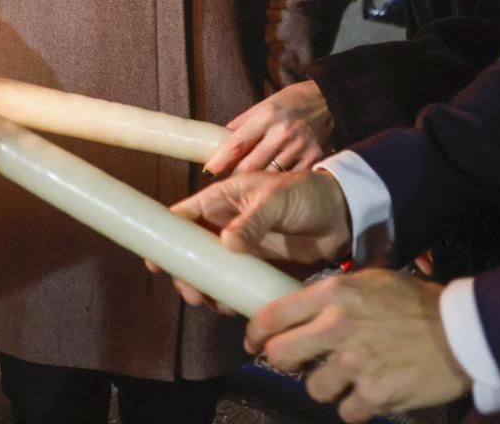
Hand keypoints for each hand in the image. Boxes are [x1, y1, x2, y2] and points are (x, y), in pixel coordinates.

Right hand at [165, 170, 350, 309]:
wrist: (343, 215)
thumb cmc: (308, 194)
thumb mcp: (277, 199)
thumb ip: (253, 220)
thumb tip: (226, 243)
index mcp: (224, 198)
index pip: (185, 215)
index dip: (166, 236)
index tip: (155, 261)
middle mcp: (227, 223)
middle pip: (192, 250)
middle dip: (186, 273)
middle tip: (191, 293)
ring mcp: (242, 247)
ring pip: (211, 271)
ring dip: (205, 288)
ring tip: (212, 303)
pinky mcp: (258, 266)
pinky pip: (234, 284)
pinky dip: (228, 296)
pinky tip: (230, 306)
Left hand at [204, 80, 332, 175]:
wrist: (327, 101)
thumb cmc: (290, 103)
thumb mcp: (262, 107)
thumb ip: (240, 126)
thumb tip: (216, 145)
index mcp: (267, 116)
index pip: (236, 144)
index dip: (219, 161)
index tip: (207, 172)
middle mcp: (284, 131)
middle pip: (250, 166)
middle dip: (235, 177)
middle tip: (227, 183)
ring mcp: (300, 146)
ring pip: (269, 177)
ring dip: (256, 184)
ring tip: (249, 187)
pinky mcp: (315, 158)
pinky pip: (289, 179)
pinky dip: (278, 184)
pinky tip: (273, 186)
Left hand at [248, 269, 470, 421]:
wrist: (462, 330)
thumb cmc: (415, 302)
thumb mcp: (369, 281)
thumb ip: (332, 295)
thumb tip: (297, 309)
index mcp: (333, 295)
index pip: (272, 315)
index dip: (256, 333)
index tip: (255, 342)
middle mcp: (337, 328)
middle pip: (280, 356)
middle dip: (284, 362)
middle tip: (297, 362)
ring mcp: (355, 364)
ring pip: (314, 388)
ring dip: (327, 385)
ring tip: (349, 376)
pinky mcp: (375, 395)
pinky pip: (346, 412)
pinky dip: (356, 407)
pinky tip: (370, 392)